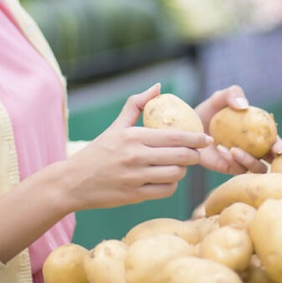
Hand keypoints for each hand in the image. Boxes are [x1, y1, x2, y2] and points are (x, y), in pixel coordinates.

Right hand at [61, 84, 212, 210]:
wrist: (74, 182)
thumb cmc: (98, 151)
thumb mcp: (116, 126)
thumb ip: (136, 105)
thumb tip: (158, 87)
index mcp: (134, 137)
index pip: (174, 136)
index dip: (195, 138)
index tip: (207, 138)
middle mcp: (136, 157)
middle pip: (180, 156)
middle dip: (194, 155)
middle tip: (196, 153)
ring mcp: (136, 178)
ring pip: (175, 174)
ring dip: (183, 170)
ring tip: (180, 165)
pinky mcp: (134, 195)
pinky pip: (165, 191)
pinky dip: (171, 185)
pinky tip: (168, 179)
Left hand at [194, 85, 281, 174]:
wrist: (190, 126)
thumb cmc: (208, 110)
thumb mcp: (219, 98)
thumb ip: (233, 94)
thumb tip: (244, 106)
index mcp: (257, 133)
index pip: (274, 141)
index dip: (280, 145)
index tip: (278, 147)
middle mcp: (253, 149)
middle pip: (271, 160)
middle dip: (274, 159)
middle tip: (269, 154)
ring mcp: (242, 160)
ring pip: (256, 168)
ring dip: (249, 161)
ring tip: (234, 149)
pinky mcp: (229, 168)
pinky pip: (236, 169)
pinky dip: (231, 160)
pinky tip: (220, 149)